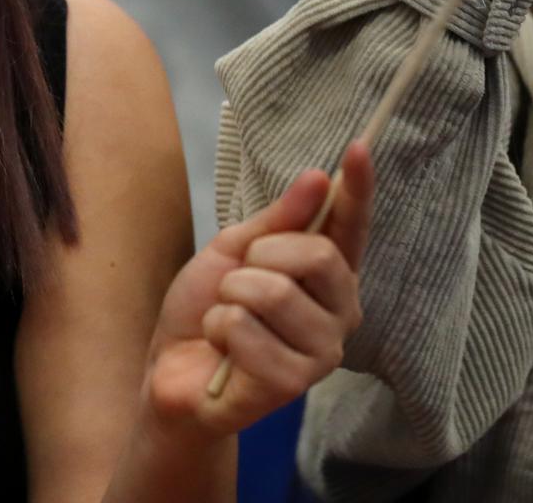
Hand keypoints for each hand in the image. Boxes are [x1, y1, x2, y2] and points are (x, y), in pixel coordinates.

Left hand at [142, 141, 373, 436]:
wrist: (172, 372)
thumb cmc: (206, 310)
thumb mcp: (232, 253)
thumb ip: (275, 221)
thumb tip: (318, 177)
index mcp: (326, 278)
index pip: (350, 228)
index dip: (357, 190)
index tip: (360, 148)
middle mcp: (338, 314)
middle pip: (316, 255)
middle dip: (258, 258)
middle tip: (237, 281)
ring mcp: (321, 352)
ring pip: (272, 292)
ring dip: (229, 298)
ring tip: (227, 319)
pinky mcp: (294, 383)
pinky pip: (243, 327)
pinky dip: (217, 329)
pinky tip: (223, 350)